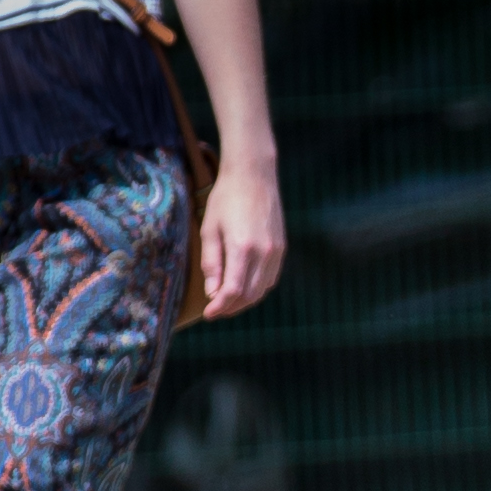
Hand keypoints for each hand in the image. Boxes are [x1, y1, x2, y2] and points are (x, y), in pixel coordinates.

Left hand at [196, 158, 284, 317]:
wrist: (254, 176)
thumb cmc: (226, 199)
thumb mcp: (209, 229)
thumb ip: (212, 263)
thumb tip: (213, 292)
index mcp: (243, 248)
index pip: (234, 291)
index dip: (220, 306)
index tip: (208, 314)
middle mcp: (264, 253)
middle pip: (250, 295)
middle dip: (232, 307)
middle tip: (215, 310)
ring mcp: (276, 252)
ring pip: (262, 290)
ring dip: (245, 300)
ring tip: (227, 300)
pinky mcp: (281, 249)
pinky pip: (270, 278)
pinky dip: (256, 288)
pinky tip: (243, 285)